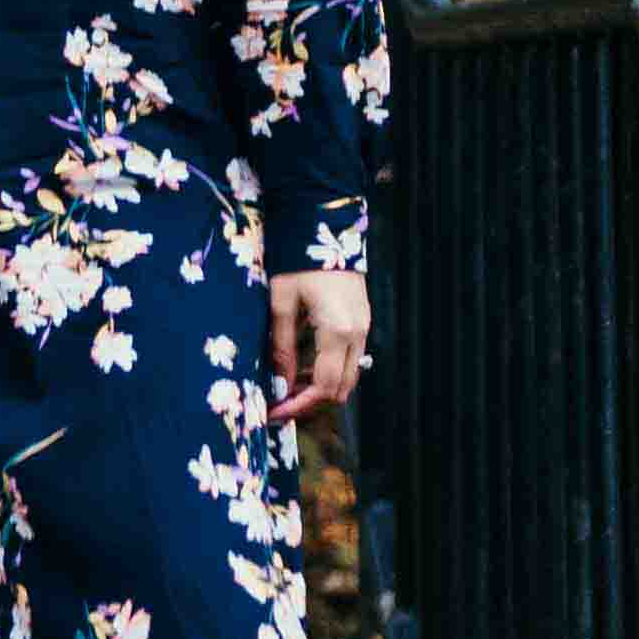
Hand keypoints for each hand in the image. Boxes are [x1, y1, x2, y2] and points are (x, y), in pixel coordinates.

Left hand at [265, 270, 368, 428]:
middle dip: (310, 402)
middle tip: (279, 405)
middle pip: (341, 388)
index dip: (299, 406)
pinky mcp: (362, 320)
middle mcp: (357, 333)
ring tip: (286, 386)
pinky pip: (349, 358)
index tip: (275, 414)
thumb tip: (280, 383)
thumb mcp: (281, 303)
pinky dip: (328, 370)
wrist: (326, 224)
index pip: (324, 386)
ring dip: (319, 387)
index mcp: (337, 331)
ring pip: (348, 375)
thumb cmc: (298, 259)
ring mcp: (364, 326)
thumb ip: (282, 346)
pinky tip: (302, 367)